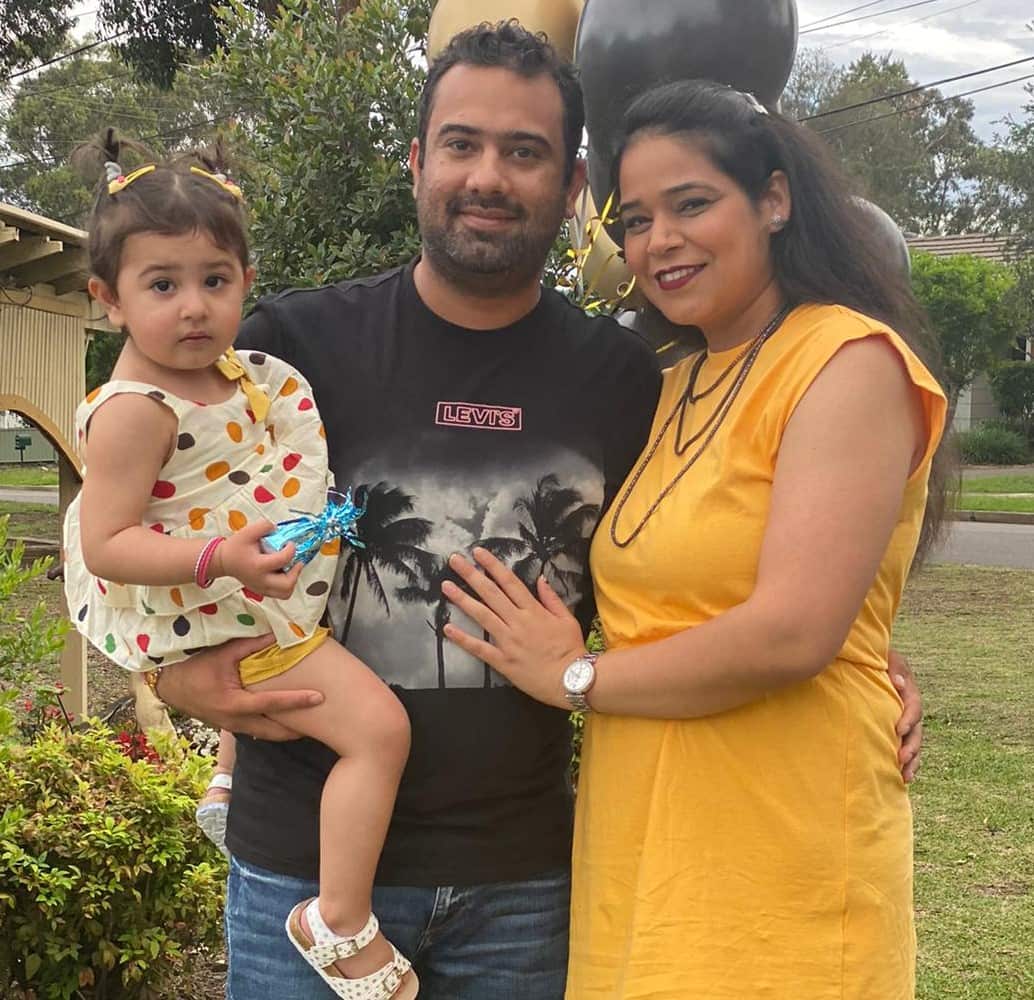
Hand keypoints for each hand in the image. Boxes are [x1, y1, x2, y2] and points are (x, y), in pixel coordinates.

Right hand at [155, 634, 322, 739]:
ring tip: (306, 725)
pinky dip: (270, 728)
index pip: (273, 704)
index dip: (297, 701)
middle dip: (296, 730)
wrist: (167, 685)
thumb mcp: (222, 653)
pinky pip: (254, 730)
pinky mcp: (227, 725)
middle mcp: (234, 720)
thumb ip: (251, 646)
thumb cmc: (193, 667)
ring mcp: (230, 726)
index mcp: (235, 703)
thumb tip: (278, 634)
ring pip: (264, 734)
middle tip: (319, 724)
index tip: (319, 698)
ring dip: (284, 731)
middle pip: (273, 731)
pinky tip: (282, 721)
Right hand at [213, 519, 302, 598]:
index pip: (283, 560)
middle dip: (296, 572)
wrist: (224, 561)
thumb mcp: (248, 532)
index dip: (291, 549)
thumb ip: (265, 526)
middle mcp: (261, 580)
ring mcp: (261, 588)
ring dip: (292, 581)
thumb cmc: (235, 548)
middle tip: (296, 562)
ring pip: (285, 593)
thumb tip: (278, 529)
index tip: (289, 543)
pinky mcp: (262, 591)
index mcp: (258, 565)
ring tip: (291, 569)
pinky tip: (283, 572)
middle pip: (287, 585)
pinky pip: (280, 593)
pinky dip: (286, 584)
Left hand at [441, 547, 585, 708]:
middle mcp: (518, 622)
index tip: (478, 553)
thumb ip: (552, 598)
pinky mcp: (503, 661)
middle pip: (491, 593)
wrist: (572, 681)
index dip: (492, 565)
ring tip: (446, 586)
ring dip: (462, 600)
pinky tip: (448, 628)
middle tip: (455, 561)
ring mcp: (508, 641)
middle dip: (471, 575)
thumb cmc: (571, 649)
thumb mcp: (567, 619)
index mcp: (533, 610)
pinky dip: (463, 638)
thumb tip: (541, 579)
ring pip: (482, 616)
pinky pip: (479, 648)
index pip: (509, 582)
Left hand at [889, 649, 921, 782]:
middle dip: (911, 747)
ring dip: (911, 761)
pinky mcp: (897, 732)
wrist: (870, 664)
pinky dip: (907, 764)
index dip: (909, 719)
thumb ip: (894, 669)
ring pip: (914, 744)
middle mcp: (910, 711)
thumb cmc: (878, 660)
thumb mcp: (888, 658)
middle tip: (901, 759)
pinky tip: (901, 778)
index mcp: (910, 693)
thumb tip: (899, 683)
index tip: (899, 730)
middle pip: (917, 732)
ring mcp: (905, 723)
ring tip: (905, 776)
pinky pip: (906, 749)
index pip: (914, 707)